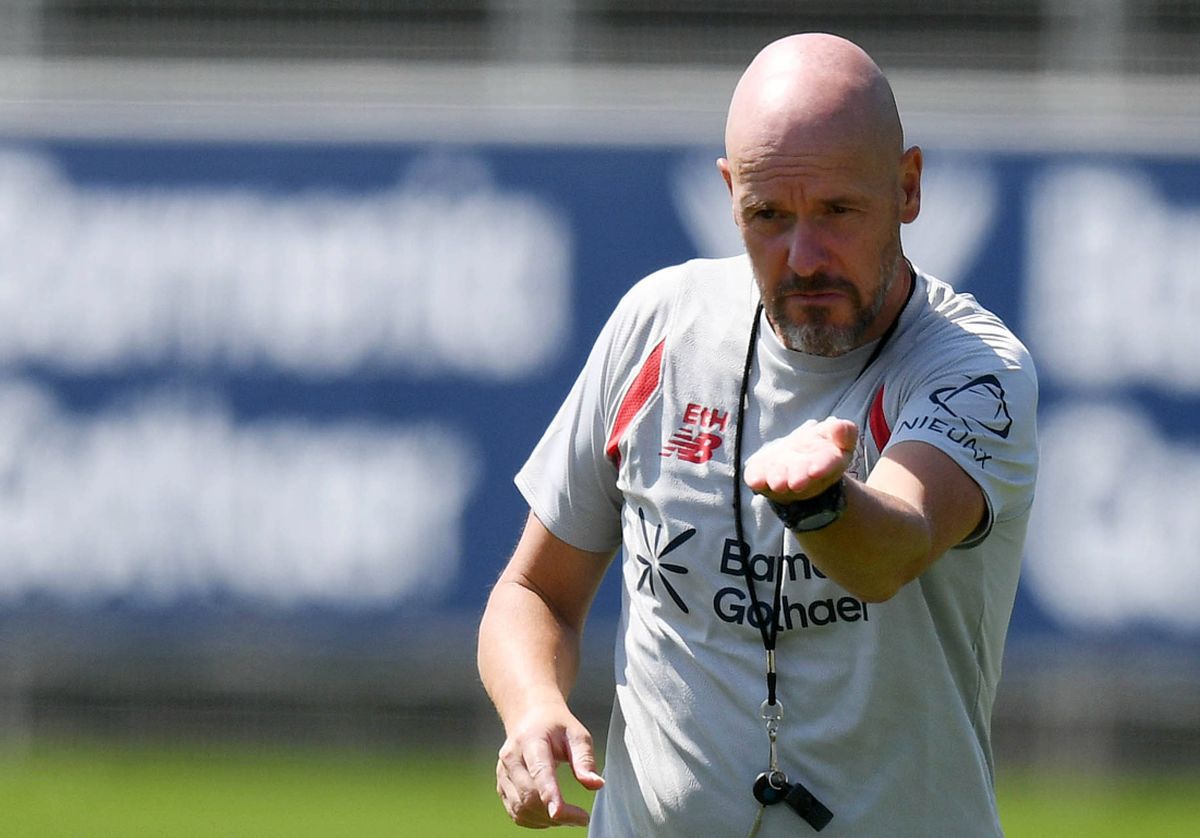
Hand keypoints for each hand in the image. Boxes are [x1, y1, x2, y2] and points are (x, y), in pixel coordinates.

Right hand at [495, 703, 604, 827]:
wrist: (530, 717)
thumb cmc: (556, 727)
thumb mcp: (577, 734)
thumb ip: (585, 759)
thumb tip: (596, 785)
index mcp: (530, 740)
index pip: (539, 771)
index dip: (549, 794)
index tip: (561, 813)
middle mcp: (511, 757)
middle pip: (529, 795)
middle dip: (556, 814)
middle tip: (581, 818)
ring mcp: (503, 773)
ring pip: (520, 809)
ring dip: (546, 820)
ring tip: (569, 817)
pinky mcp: (501, 786)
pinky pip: (516, 813)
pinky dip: (535, 821)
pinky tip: (552, 816)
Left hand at [743, 417, 857, 500]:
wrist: (797, 464)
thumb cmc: (820, 449)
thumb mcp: (835, 436)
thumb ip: (844, 431)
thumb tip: (839, 426)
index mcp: (827, 463)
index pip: (828, 465)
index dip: (823, 467)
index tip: (815, 471)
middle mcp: (803, 475)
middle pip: (802, 476)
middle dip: (798, 477)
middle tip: (795, 483)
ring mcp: (781, 476)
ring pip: (779, 480)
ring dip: (778, 480)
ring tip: (777, 483)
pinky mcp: (762, 475)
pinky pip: (757, 477)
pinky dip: (756, 478)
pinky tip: (754, 480)